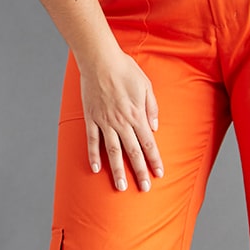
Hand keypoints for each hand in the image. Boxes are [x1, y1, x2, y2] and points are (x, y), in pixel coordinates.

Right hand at [79, 47, 163, 190]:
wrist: (100, 60)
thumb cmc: (125, 69)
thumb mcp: (146, 86)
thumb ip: (152, 107)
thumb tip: (155, 126)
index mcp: (137, 115)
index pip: (148, 143)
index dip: (154, 160)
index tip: (159, 174)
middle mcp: (121, 122)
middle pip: (132, 152)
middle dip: (139, 172)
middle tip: (144, 189)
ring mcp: (104, 122)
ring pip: (112, 152)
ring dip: (117, 171)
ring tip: (120, 187)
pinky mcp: (91, 118)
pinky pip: (92, 141)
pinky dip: (93, 156)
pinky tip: (95, 169)